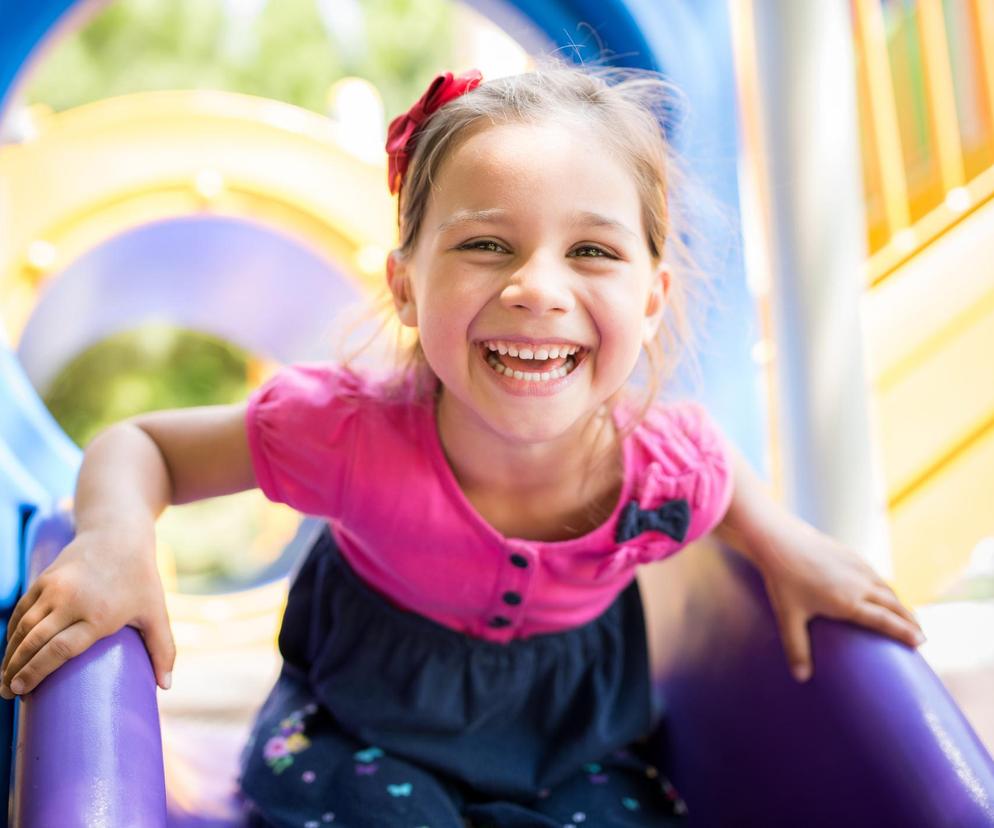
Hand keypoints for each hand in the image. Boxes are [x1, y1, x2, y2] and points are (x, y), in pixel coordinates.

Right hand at [1, 526, 174, 697]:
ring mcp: (54, 589)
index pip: (60, 650)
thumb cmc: (140, 579)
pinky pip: (21, 611)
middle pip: (35, 642)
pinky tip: (9, 651)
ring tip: (4, 679)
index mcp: (100, 614)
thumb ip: (163, 649)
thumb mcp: (157, 613)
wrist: (118, 535)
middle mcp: (72, 601)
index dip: (37, 672)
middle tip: (7, 693)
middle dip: (16, 670)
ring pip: (23, 628)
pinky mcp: (43, 580)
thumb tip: (166, 686)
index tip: (21, 691)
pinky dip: (11, 633)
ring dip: (9, 655)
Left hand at [758, 518, 924, 682]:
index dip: (904, 632)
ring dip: (900, 603)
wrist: (778, 540)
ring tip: (909, 617)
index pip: (884, 621)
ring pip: (886, 588)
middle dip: (910, 621)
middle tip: (922, 636)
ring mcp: (857, 567)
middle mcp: (859, 584)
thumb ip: (796, 648)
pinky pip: (875, 575)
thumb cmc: (782, 580)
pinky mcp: (850, 555)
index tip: (922, 642)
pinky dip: (886, 587)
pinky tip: (885, 592)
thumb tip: (801, 678)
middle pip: (893, 605)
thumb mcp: (788, 617)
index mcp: (848, 602)